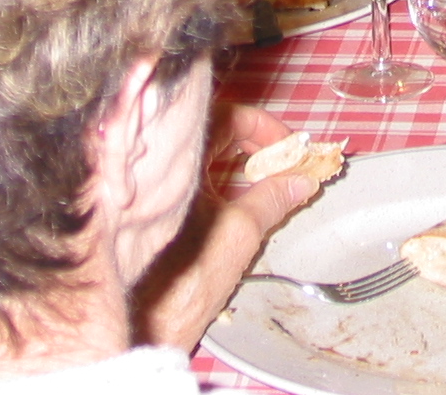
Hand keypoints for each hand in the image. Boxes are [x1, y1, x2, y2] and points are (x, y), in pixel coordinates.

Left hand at [132, 104, 323, 350]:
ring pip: (206, 159)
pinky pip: (195, 181)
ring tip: (273, 182)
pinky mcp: (155, 214)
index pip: (226, 117)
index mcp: (174, 161)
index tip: (290, 146)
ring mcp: (155, 191)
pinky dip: (224, 182)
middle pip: (216, 135)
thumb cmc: (183, 282)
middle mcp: (159, 167)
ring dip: (242, 164)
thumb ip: (272, 200)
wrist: (142, 328)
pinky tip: (246, 201)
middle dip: (256, 145)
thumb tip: (303, 180)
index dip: (264, 127)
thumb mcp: (239, 236)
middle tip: (285, 163)